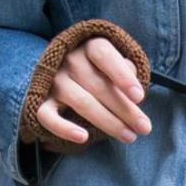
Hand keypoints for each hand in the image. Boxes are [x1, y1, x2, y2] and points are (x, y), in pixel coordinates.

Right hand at [20, 37, 151, 146]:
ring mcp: (53, 81)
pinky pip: (48, 116)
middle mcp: (69, 60)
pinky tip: (83, 138)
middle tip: (144, 128)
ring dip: (108, 122)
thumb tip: (134, 87)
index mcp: (89, 47)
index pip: (104, 55)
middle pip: (98, 85)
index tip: (139, 97)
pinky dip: (64, 128)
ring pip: (81, 102)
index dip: (122, 75)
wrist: (61, 75)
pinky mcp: (41, 101)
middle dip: (125, 109)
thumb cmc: (99, 72)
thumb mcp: (114, 64)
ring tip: (129, 136)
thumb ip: (126, 70)